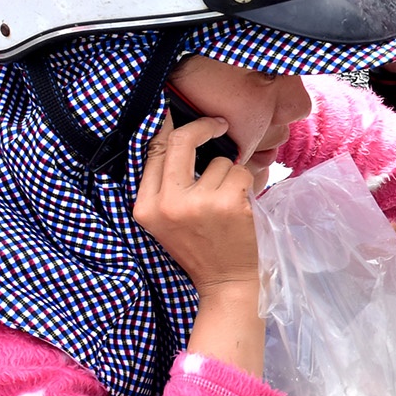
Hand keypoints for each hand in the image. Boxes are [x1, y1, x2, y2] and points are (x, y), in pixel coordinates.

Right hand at [133, 115, 260, 293]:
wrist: (225, 283)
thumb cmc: (201, 247)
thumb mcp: (167, 220)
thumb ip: (167, 185)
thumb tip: (179, 135)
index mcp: (146, 207)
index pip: (151, 151)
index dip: (167, 126)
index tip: (178, 113)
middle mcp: (168, 203)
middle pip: (180, 141)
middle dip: (203, 126)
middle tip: (219, 124)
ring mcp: (198, 203)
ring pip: (221, 162)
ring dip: (232, 175)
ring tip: (228, 203)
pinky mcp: (228, 204)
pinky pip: (242, 173)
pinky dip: (249, 183)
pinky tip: (243, 206)